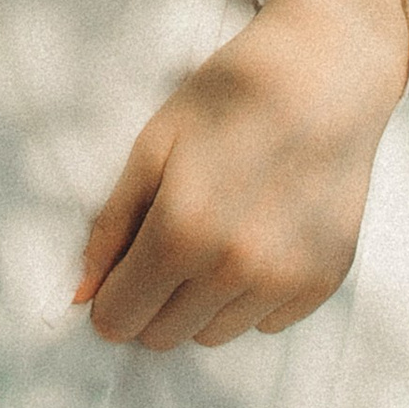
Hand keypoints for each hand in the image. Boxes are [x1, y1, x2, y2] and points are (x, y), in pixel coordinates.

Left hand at [76, 0, 408, 350]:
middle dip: (153, 299)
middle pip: (163, 336)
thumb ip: (112, 223)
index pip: (119, 319)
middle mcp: (233, 269)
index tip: (121, 269)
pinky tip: (262, 235)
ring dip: (202, 301)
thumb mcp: (154, 142)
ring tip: (219, 235)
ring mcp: (283, 280)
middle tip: (171, 242)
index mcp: (180, 232)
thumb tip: (82, 294)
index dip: (110, 297)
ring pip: (214, 335)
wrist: (325, 71)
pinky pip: (266, 322)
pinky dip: (253, 295)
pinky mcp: (323, 281)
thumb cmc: (228, 97)